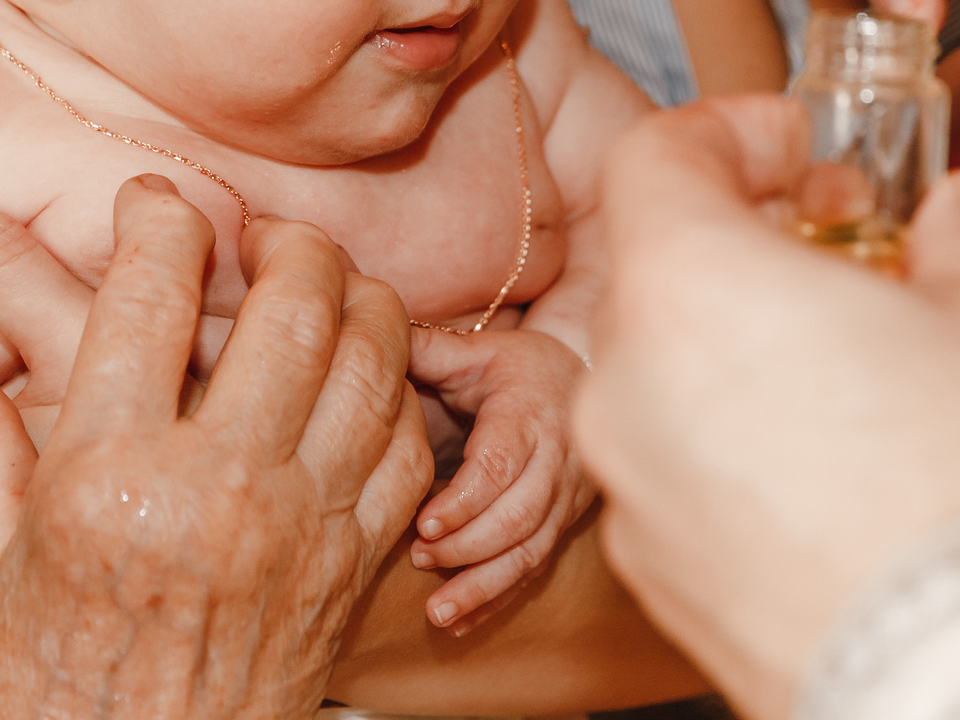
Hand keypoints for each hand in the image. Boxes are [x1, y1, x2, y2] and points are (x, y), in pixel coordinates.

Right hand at [0, 174, 434, 717]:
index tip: (151, 201)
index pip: (151, 292)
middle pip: (295, 302)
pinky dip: (394, 391)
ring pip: (373, 358)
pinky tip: (357, 378)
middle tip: (257, 233)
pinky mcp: (353, 569)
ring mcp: (303, 528)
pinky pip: (406, 443)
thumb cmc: (48, 705)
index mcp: (110, 479)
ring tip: (319, 285)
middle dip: (283, 239)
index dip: (159, 218)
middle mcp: (219, 490)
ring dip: (355, 298)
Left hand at [404, 327, 596, 631]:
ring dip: (483, 585)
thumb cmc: (521, 366)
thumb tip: (372, 338)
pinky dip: (497, 599)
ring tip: (437, 612)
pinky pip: (534, 569)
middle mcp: (556, 462)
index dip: (466, 501)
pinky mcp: (561, 525)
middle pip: (519, 518)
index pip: (502, 467)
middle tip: (419, 559)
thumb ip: (431, 349)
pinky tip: (460, 622)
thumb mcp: (480, 349)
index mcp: (531, 416)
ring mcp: (564, 500)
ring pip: (530, 552)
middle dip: (468, 547)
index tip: (424, 525)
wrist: (587, 383)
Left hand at [576, 98, 959, 719]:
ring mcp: (634, 492)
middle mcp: (629, 384)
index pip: (656, 158)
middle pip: (660, 271)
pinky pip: (681, 475)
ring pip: (666, 380)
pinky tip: (840, 470)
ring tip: (863, 372)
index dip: (732, 133)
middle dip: (751, 249)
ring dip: (744, 354)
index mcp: (691, 286)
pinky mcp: (659, 579)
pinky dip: (738, 450)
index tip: (803, 150)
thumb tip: (956, 219)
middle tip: (854, 257)